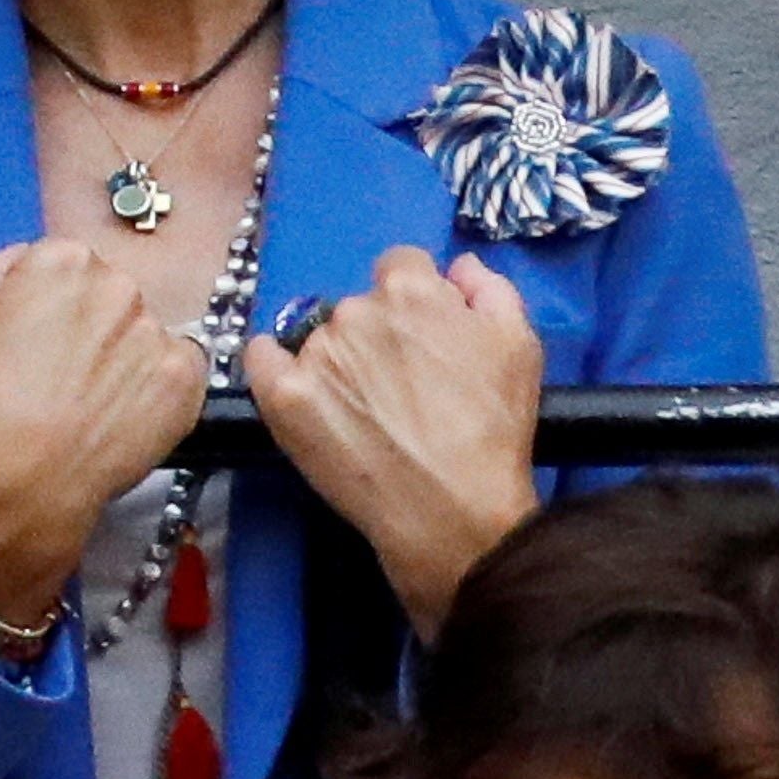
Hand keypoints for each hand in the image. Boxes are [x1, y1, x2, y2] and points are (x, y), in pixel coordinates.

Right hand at [0, 243, 204, 639]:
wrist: (21, 484)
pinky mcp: (184, 378)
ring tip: (93, 403)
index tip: (47, 338)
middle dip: (96, 327)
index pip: (72, 265)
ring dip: (127, 359)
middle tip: (68, 375)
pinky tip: (124, 415)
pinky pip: (178, 372)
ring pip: (145, 335)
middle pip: (113, 295)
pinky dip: (158, 391)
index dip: (57, 305)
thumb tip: (26, 263)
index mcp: (62, 260)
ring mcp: (155, 332)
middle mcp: (117, 285)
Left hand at [242, 248, 544, 635]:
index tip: (420, 342)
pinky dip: (271, 363)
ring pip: (318, 337)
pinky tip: (294, 388)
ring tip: (364, 415)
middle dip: (377, 336)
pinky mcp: (285, 398)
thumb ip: (489, 289)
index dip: (414, 304)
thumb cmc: (493, 431)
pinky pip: (260, 358)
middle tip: (400, 389)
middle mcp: (356, 310)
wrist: (452, 511)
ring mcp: (316, 354)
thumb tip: (458, 268)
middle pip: (359, 306)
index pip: (401, 268)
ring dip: (337, 361)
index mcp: (410, 288)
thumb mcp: (518, 345)